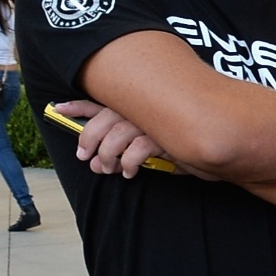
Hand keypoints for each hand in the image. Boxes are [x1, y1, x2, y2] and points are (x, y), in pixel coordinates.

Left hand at [52, 99, 175, 178]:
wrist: (218, 151)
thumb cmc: (182, 147)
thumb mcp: (148, 145)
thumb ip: (123, 149)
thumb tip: (96, 164)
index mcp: (137, 108)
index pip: (102, 103)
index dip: (78, 106)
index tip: (57, 109)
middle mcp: (145, 110)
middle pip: (105, 119)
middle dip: (89, 139)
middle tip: (86, 158)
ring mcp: (156, 121)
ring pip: (117, 134)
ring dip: (107, 155)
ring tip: (109, 168)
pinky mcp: (168, 136)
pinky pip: (137, 149)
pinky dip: (128, 163)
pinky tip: (129, 172)